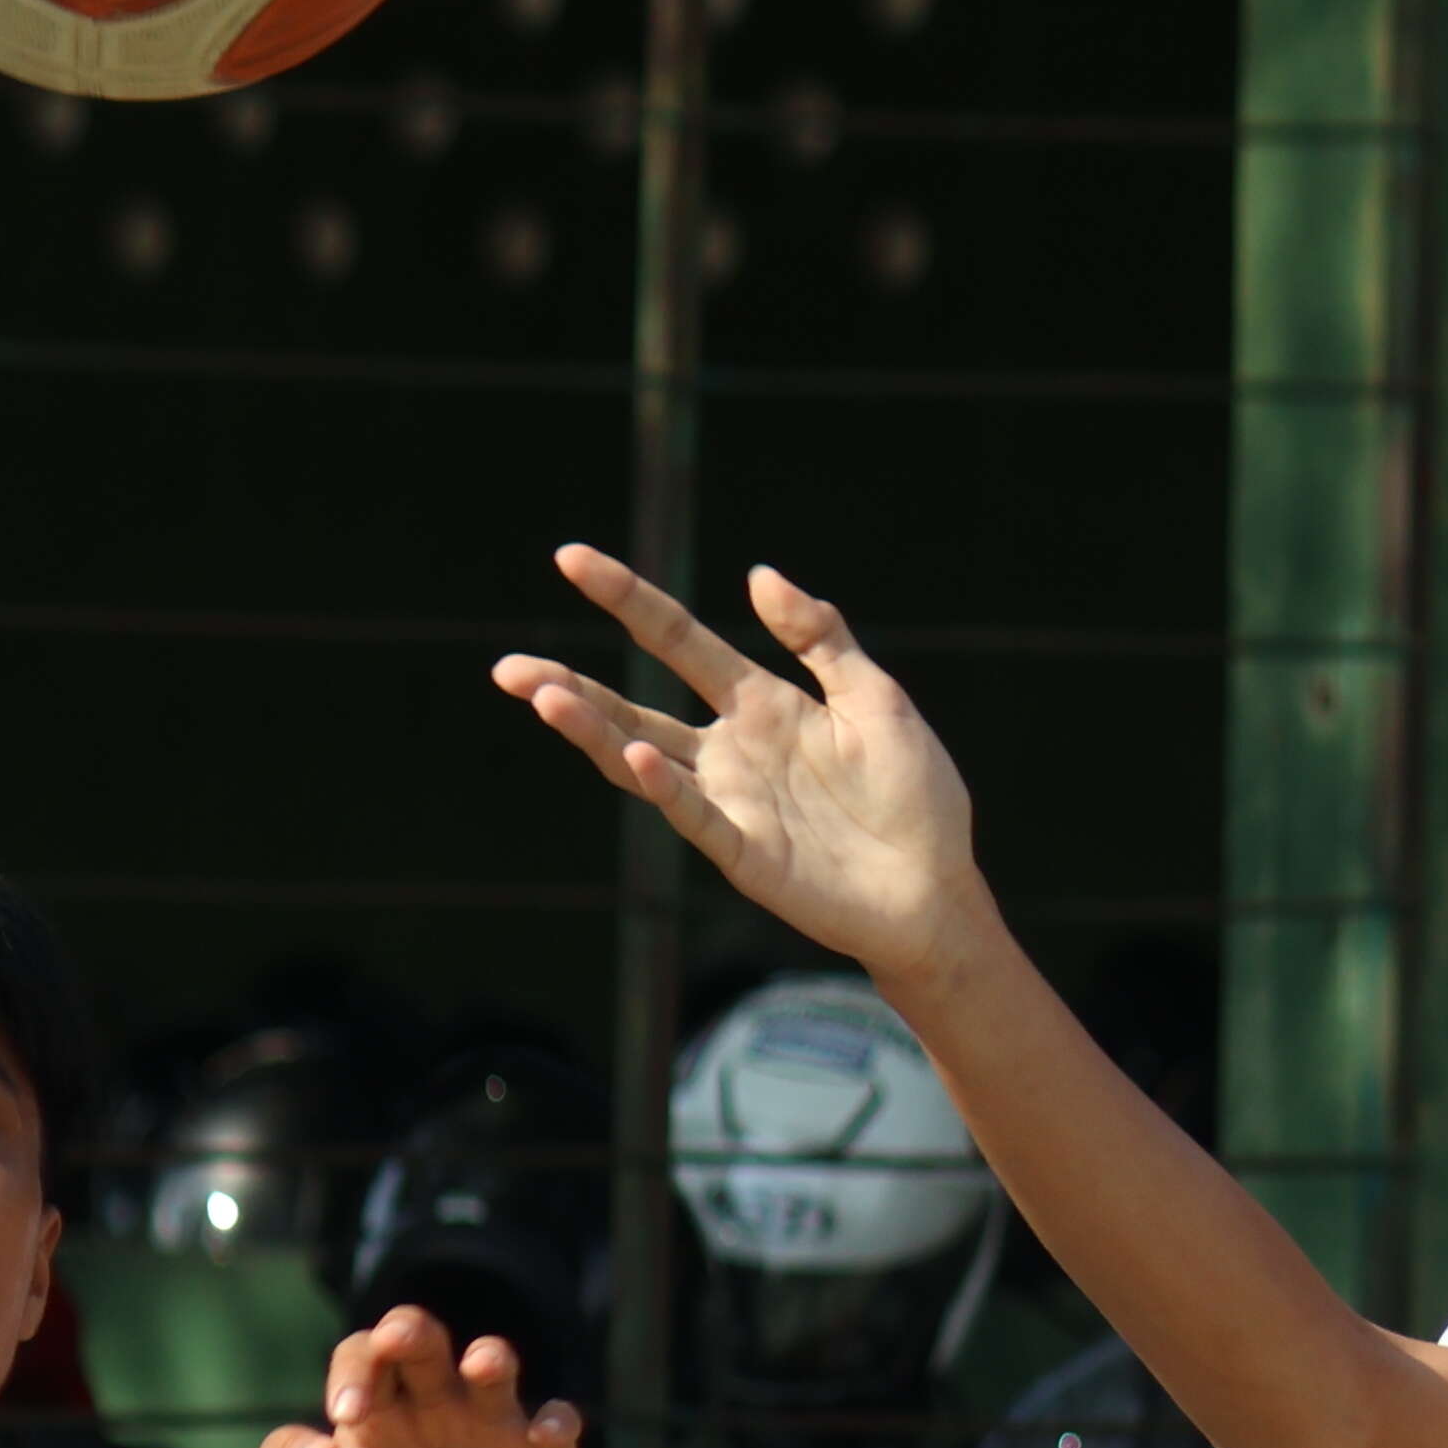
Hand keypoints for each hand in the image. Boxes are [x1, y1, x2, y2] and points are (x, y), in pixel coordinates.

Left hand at [261, 1309, 580, 1447]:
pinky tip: (545, 1434)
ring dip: (490, 1358)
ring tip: (482, 1364)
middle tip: (397, 1339)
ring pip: (493, 1368)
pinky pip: (557, 1424)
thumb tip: (319, 1446)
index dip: (353, 1372)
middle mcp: (435, 1401)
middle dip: (410, 1332)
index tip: (347, 1415)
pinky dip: (556, 1422)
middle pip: (422, 1341)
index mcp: (379, 1407)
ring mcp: (491, 1424)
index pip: (362, 1357)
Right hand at [494, 556, 993, 990]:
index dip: (628, 600)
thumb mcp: (874, 697)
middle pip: (633, 707)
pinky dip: (666, 787)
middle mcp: (730, 751)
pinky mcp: (746, 853)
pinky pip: (695, 816)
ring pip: (642, 759)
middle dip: (570, 684)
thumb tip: (756, 574)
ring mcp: (731, 803)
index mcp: (761, 704)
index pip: (679, 640)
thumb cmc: (913, 795)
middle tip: (509, 667)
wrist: (939, 888)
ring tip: (544, 697)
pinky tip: (639, 756)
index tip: (572, 558)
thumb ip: (818, 636)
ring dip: (594, 731)